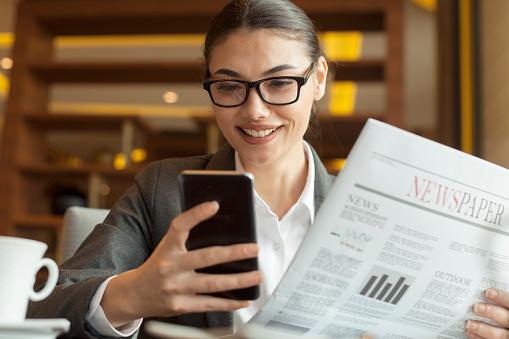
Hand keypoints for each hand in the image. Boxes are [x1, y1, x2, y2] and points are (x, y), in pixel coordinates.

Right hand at [101, 201, 261, 326]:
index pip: (179, 226)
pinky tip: (244, 299)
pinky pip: (209, 304)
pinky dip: (229, 303)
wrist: (134, 294)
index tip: (214, 204)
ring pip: (212, 283)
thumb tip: (226, 231)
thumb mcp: (168, 248)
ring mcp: (174, 288)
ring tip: (257, 275)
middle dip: (234, 253)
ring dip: (239, 280)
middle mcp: (169, 266)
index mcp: (167, 247)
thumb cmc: (159, 265)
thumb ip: (189, 240)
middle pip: (206, 257)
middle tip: (254, 249)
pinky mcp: (179, 306)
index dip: (196, 214)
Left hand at [466, 288, 508, 337]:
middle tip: (476, 307)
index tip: (488, 292)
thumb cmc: (503, 313)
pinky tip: (469, 333)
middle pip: (507, 319)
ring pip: (501, 335)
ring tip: (468, 323)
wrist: (506, 328)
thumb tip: (480, 292)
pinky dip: (480, 338)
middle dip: (491, 312)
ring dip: (483, 329)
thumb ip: (498, 302)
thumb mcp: (504, 307)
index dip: (501, 297)